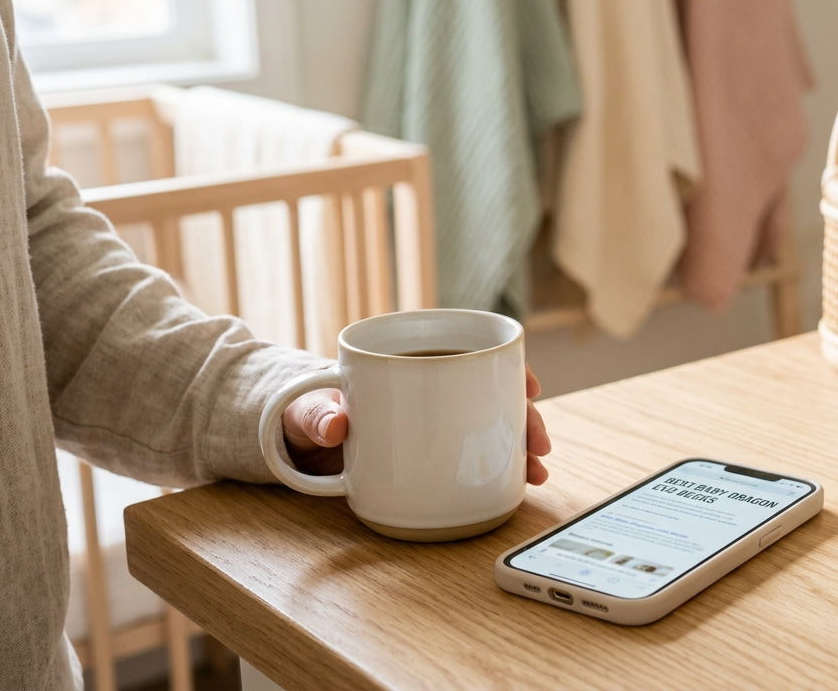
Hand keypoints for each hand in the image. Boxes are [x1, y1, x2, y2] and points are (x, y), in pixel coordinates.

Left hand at [282, 366, 551, 483]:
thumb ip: (317, 416)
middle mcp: (434, 392)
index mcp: (411, 366)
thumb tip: (336, 424)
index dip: (508, 367)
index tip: (529, 385)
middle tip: (538, 443)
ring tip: (537, 472)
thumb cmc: (307, 413)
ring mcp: (438, 424)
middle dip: (525, 418)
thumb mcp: (307, 411)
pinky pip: (476, 456)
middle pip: (493, 396)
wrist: (299, 442)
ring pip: (492, 428)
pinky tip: (520, 484)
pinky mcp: (434, 456)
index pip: (471, 354)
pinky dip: (501, 469)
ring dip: (520, 448)